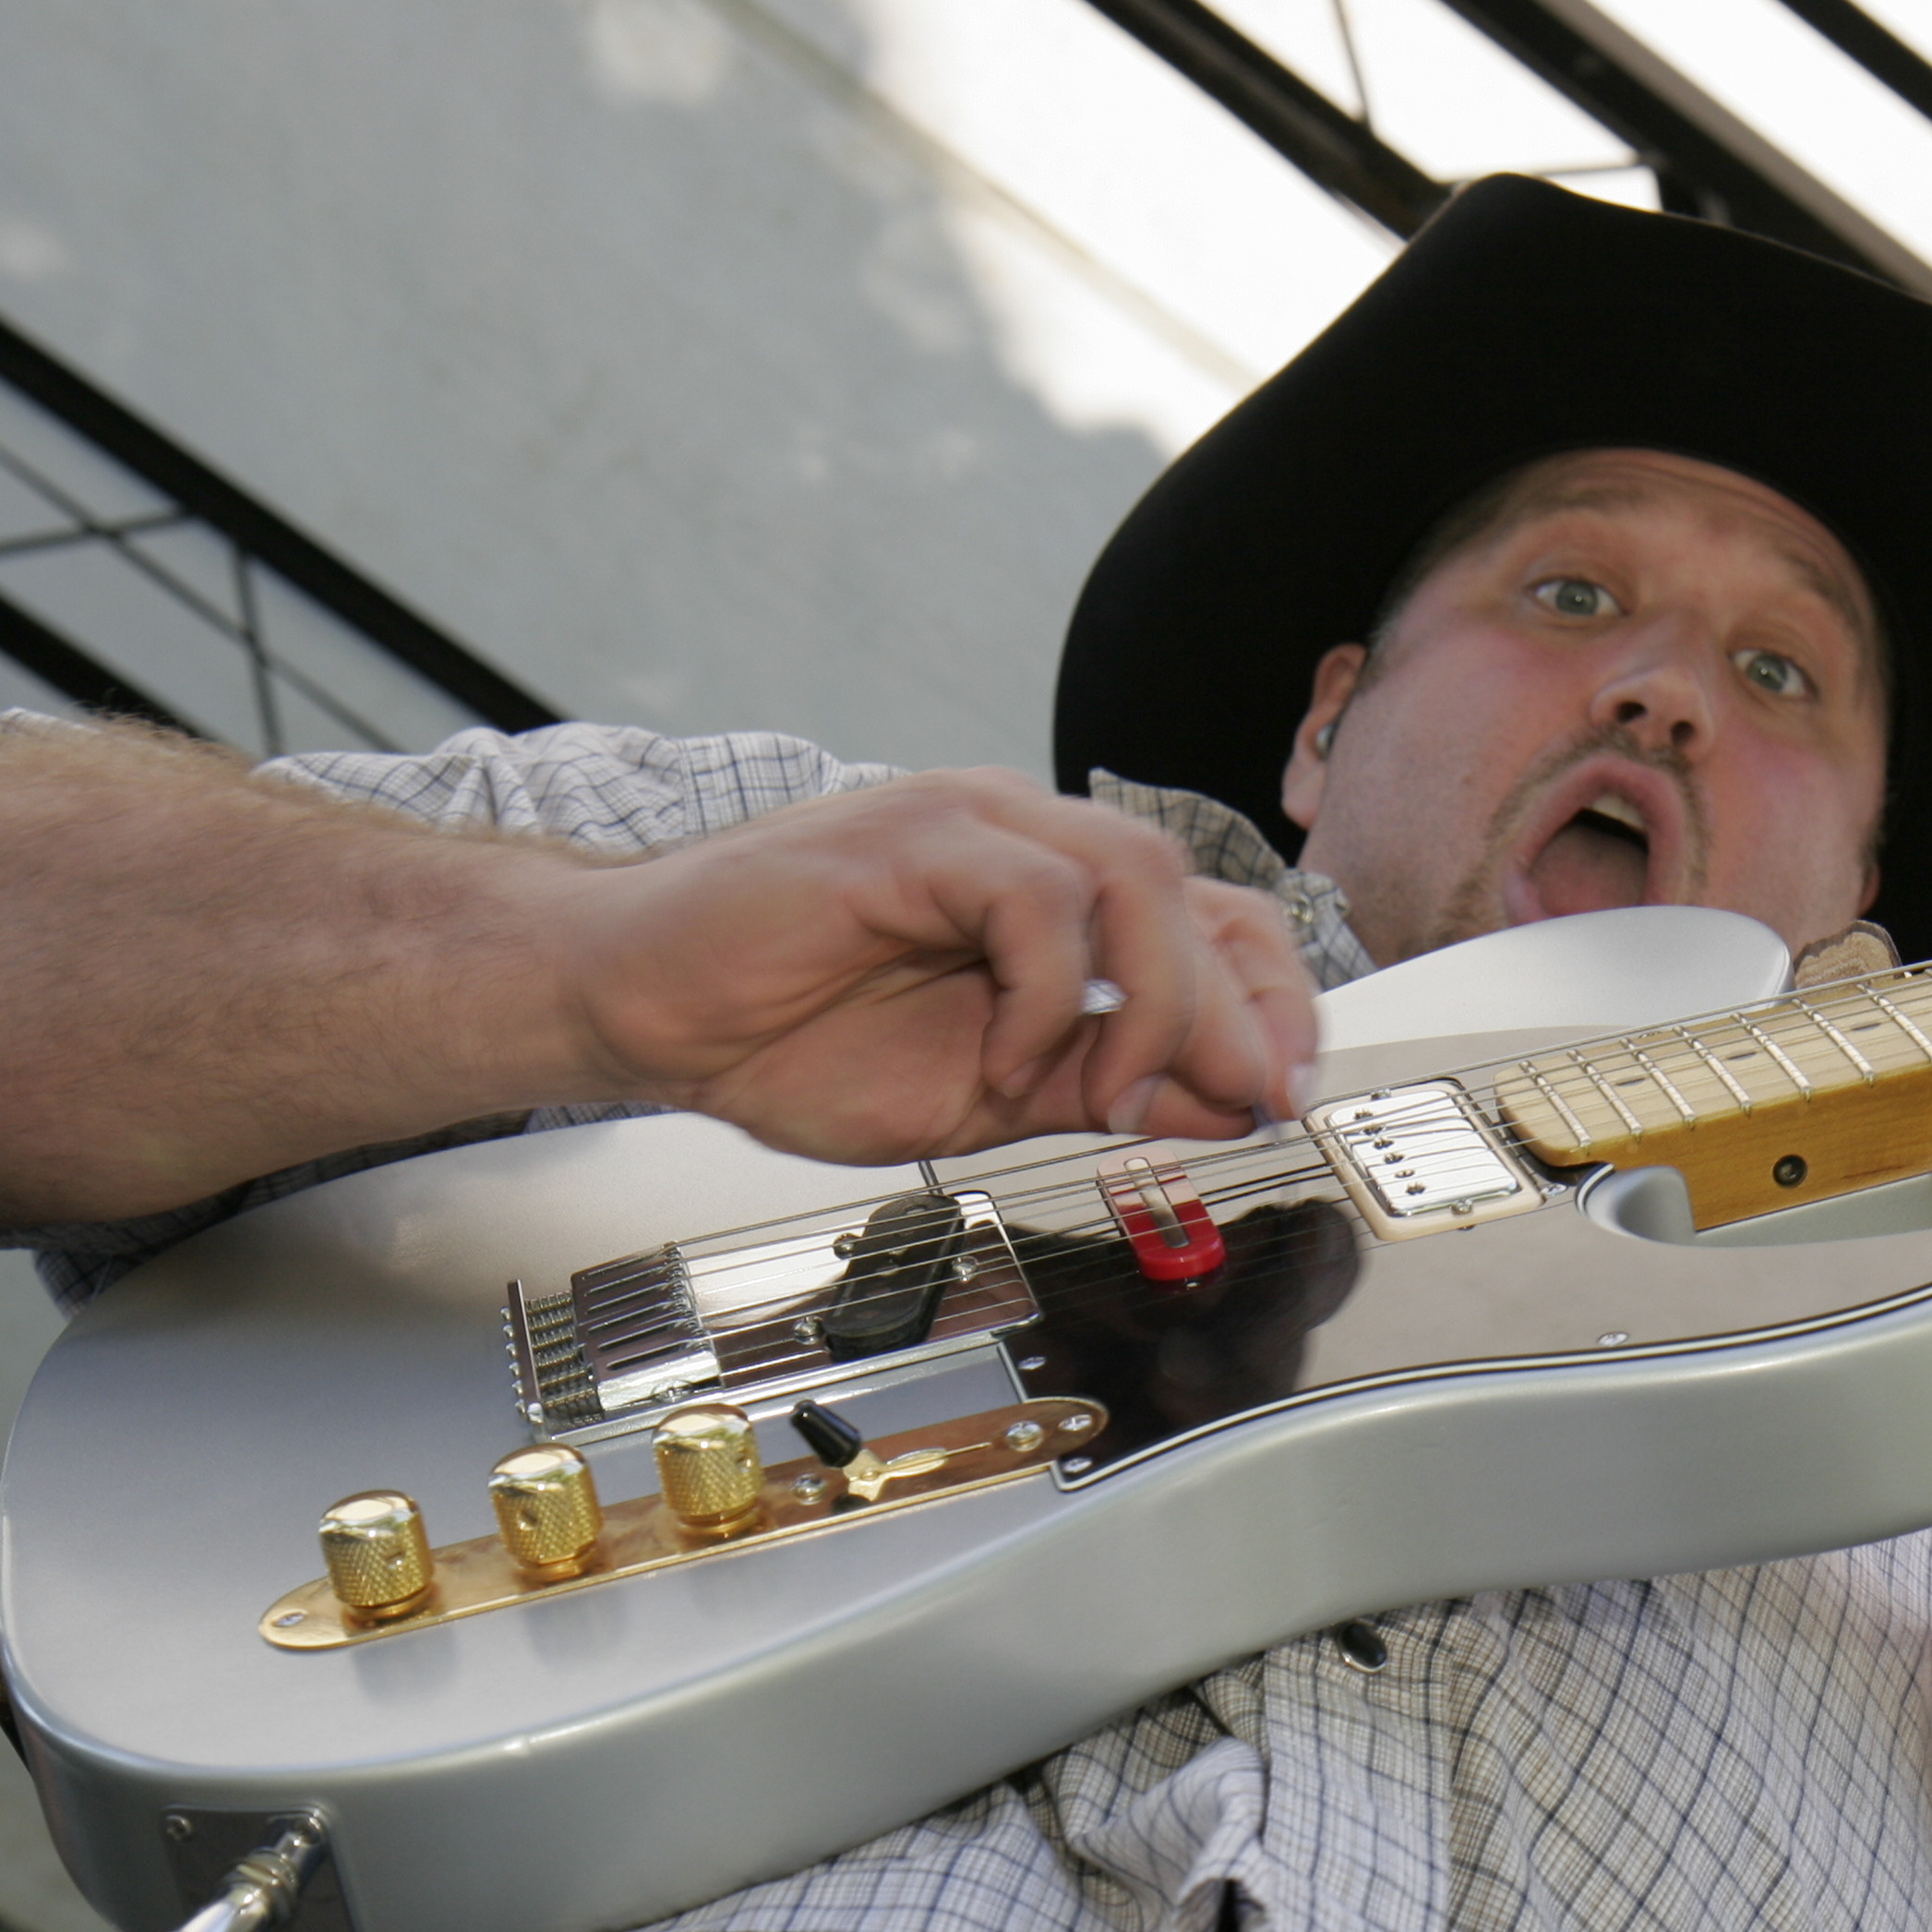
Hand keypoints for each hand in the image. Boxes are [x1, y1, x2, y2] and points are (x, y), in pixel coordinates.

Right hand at [556, 770, 1317, 1162]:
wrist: (646, 1010)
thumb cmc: (785, 1039)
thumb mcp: (985, 1099)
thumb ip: (1103, 1090)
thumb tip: (1230, 1107)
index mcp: (1053, 893)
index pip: (1213, 914)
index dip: (1272, 999)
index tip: (1285, 1093)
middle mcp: (1026, 837)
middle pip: (1194, 894)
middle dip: (1234, 1015)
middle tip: (1229, 1106)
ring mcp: (971, 823)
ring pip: (1135, 877)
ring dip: (1148, 1006)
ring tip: (1100, 1094)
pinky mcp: (911, 834)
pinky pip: (1037, 898)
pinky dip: (1048, 997)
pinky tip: (1006, 1063)